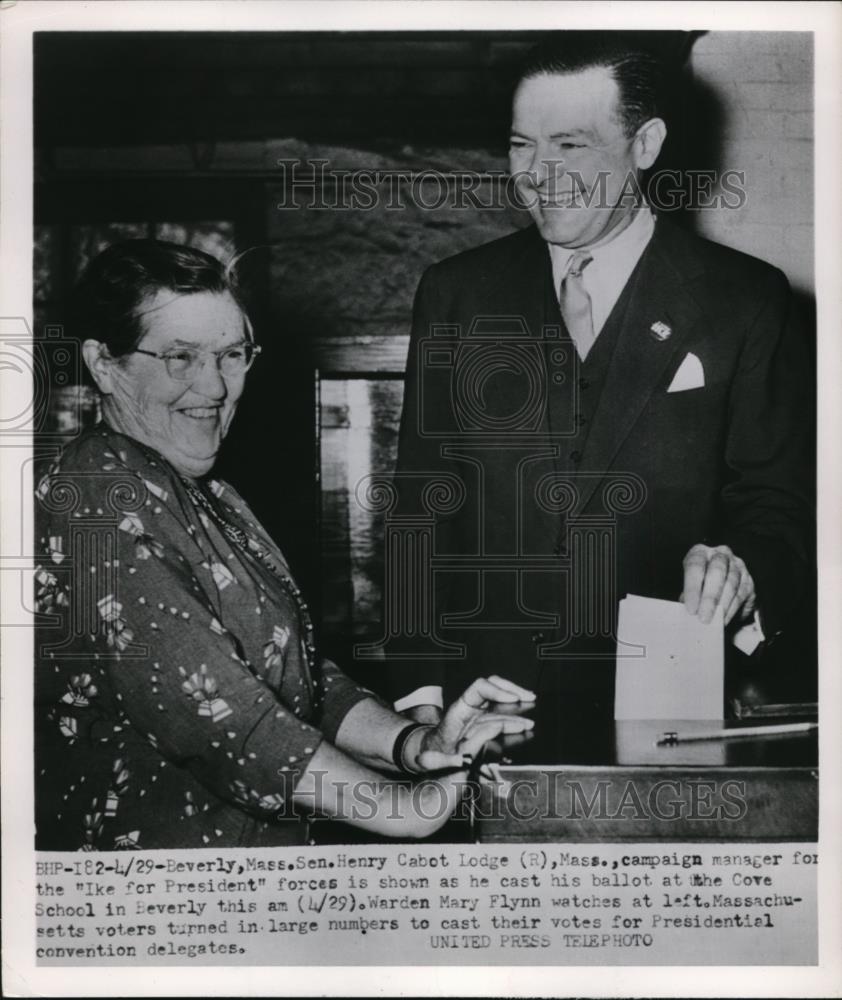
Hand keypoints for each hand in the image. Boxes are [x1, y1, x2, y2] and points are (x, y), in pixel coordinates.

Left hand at [410, 675, 535, 771]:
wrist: (429, 755)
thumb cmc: (434, 755)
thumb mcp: (443, 757)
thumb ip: (463, 749)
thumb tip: (490, 735)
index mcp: (459, 710)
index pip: (479, 688)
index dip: (498, 690)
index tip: (514, 699)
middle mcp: (469, 707)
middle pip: (493, 686)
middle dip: (513, 689)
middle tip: (529, 698)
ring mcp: (476, 714)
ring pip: (499, 700)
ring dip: (517, 705)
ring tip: (532, 714)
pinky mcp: (481, 723)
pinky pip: (500, 715)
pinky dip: (514, 718)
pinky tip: (524, 725)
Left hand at [681, 543, 755, 624]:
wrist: (719, 583)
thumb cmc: (699, 584)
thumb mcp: (689, 586)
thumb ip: (688, 597)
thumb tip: (688, 615)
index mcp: (700, 552)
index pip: (695, 566)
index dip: (692, 588)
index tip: (690, 609)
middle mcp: (720, 554)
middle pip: (717, 572)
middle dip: (710, 598)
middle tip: (704, 618)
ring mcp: (737, 565)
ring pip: (731, 584)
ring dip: (722, 606)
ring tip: (714, 622)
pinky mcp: (748, 579)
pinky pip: (741, 594)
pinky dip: (732, 609)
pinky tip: (724, 619)